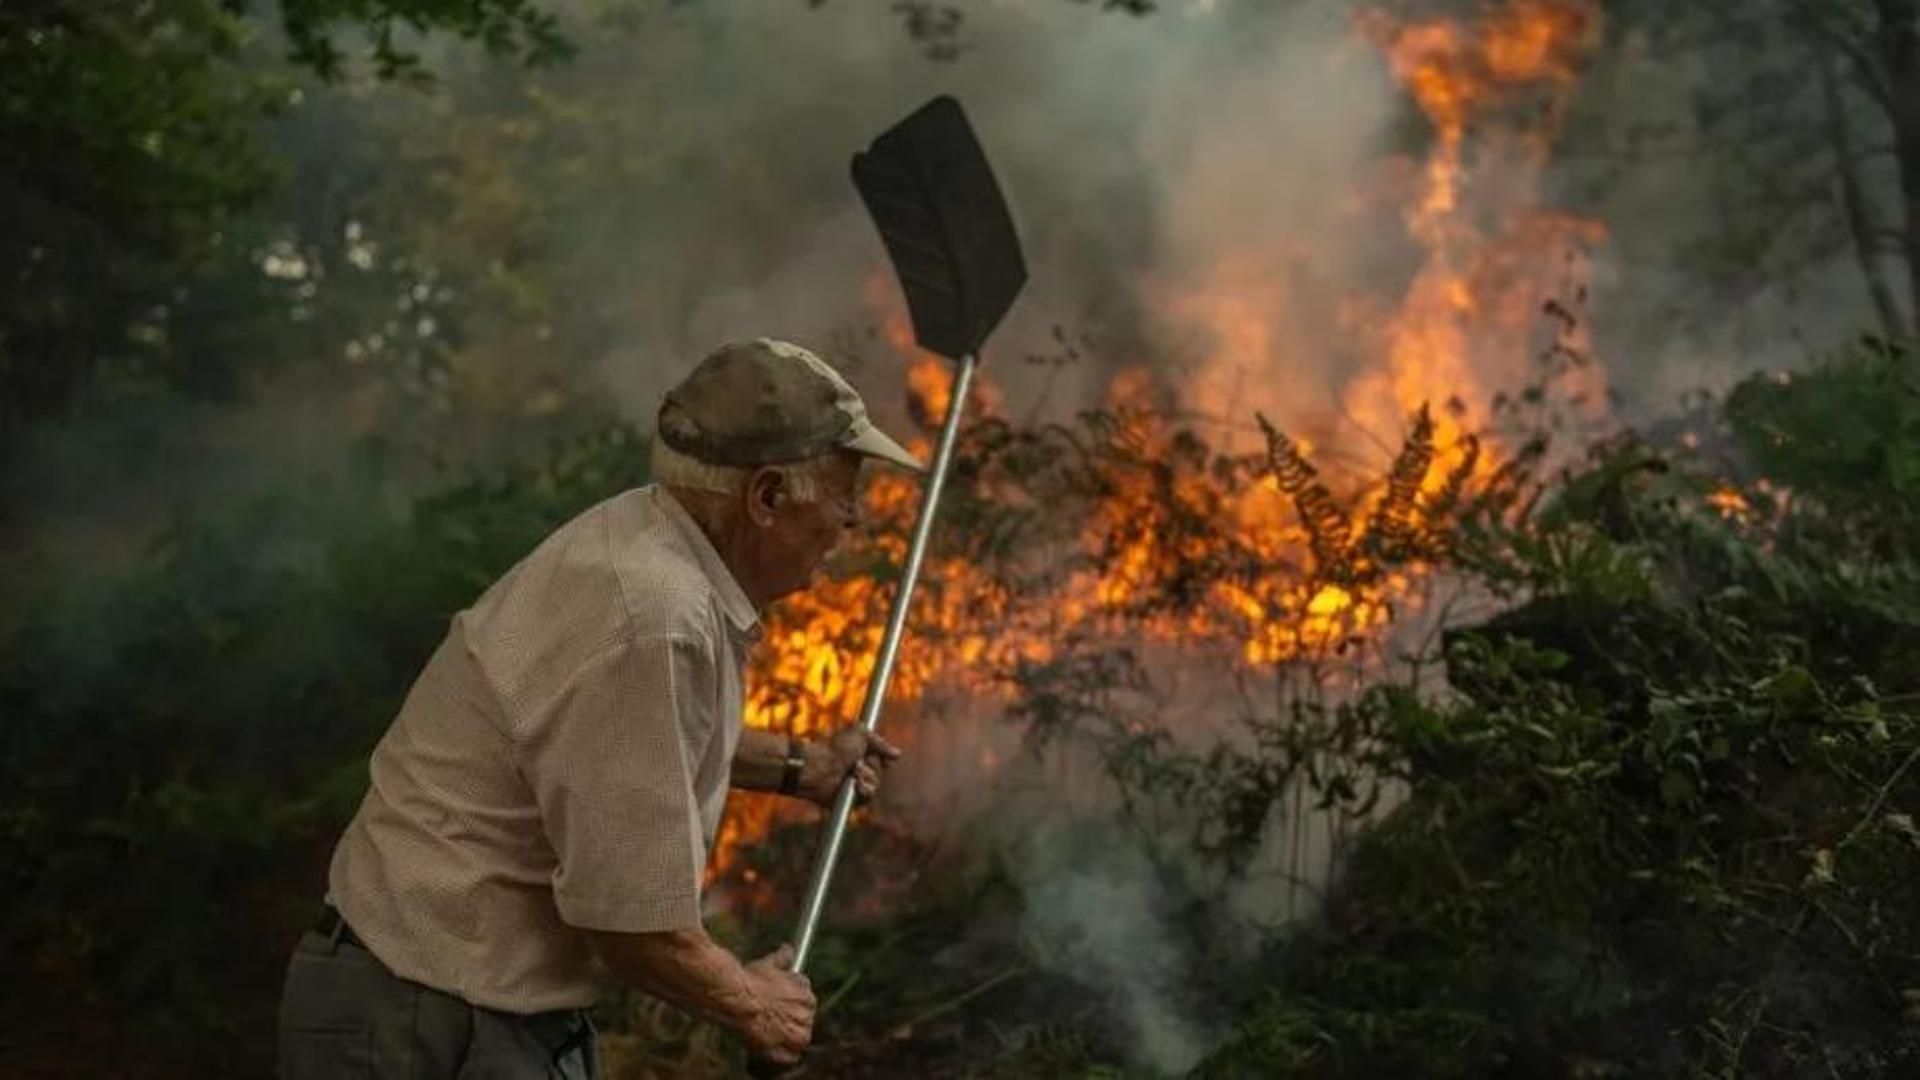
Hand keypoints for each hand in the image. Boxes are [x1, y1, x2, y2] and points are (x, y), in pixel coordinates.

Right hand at [738, 945, 814, 1064]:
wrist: (738, 998)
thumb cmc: (751, 980)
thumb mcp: (769, 964)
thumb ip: (782, 958)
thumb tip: (788, 948)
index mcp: (806, 993)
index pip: (804, 1002)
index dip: (789, 1004)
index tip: (777, 1006)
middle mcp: (808, 1013)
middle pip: (802, 1021)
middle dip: (788, 1020)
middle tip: (769, 1019)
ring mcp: (798, 1033)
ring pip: (798, 1039)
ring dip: (785, 1038)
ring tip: (765, 1033)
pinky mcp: (787, 1051)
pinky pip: (789, 1058)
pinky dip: (779, 1057)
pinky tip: (765, 1049)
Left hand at [801, 728, 902, 806]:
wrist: (818, 766)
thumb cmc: (835, 747)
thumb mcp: (861, 734)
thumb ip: (880, 743)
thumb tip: (897, 754)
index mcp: (860, 756)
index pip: (882, 761)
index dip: (882, 759)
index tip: (875, 755)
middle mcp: (858, 771)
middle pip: (880, 773)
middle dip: (872, 767)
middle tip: (856, 763)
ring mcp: (854, 787)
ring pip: (875, 786)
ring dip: (867, 778)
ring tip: (853, 773)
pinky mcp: (850, 801)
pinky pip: (867, 799)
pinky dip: (864, 791)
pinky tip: (855, 785)